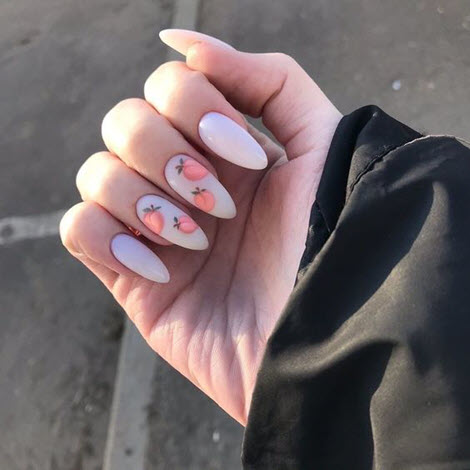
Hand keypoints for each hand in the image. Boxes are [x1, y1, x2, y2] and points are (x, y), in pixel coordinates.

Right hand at [60, 30, 341, 424]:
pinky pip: (79, 229)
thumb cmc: (327, 239)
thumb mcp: (320, 143)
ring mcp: (153, 226)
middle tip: (221, 203)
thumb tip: (181, 42)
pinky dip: (109, 237)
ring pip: (96, 172)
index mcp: (222, 146)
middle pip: (124, 122)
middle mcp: (183, 179)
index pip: (168, 86)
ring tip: (198, 240)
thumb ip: (268, 78)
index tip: (248, 157)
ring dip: (144, 200)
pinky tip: (160, 267)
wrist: (322, 333)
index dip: (196, 110)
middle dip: (168, 156)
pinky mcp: (130, 274)